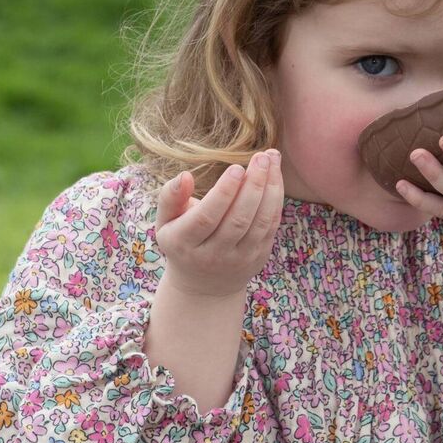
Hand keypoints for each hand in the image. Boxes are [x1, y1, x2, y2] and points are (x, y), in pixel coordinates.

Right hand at [154, 150, 283, 298]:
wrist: (203, 286)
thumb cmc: (182, 241)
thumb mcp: (166, 221)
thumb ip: (170, 197)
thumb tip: (185, 175)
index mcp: (184, 243)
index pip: (206, 218)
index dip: (223, 193)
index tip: (236, 167)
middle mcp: (213, 255)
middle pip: (238, 220)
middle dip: (253, 186)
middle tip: (261, 157)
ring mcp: (239, 258)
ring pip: (260, 223)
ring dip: (270, 189)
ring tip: (272, 159)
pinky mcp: (258, 257)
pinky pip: (271, 226)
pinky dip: (276, 200)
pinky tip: (275, 176)